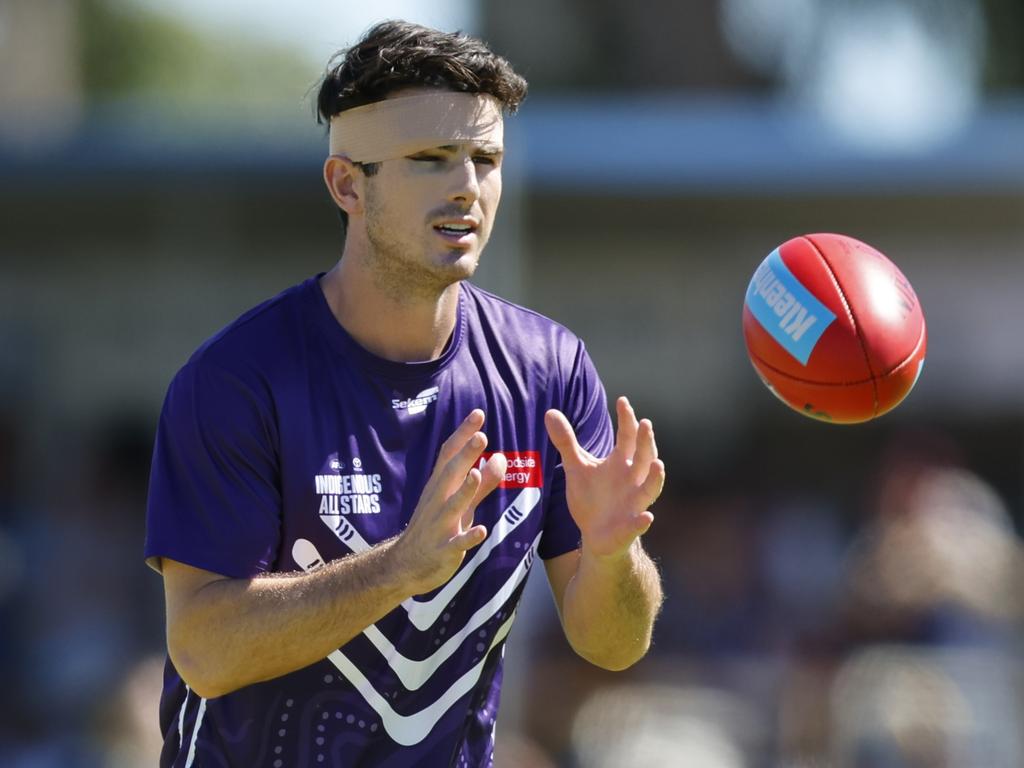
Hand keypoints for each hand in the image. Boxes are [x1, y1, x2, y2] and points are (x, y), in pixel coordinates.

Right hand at [394, 410, 506, 594]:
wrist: (405, 564)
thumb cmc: (437, 527)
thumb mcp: (461, 503)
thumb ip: (484, 483)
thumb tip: (501, 457)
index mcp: (440, 486)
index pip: (450, 454)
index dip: (463, 434)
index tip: (478, 413)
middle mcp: (438, 501)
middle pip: (450, 474)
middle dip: (465, 455)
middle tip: (481, 435)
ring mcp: (439, 525)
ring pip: (453, 505)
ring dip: (465, 491)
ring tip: (477, 474)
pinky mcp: (443, 550)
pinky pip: (456, 543)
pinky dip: (468, 537)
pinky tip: (482, 530)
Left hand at [545, 396, 664, 559]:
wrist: (596, 535)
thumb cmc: (591, 497)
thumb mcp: (576, 467)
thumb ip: (566, 441)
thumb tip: (550, 412)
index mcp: (621, 462)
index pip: (627, 436)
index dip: (627, 419)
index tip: (623, 401)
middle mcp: (633, 479)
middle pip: (644, 457)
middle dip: (646, 442)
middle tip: (645, 423)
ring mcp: (635, 502)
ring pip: (650, 488)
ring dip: (656, 478)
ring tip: (658, 465)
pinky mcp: (630, 526)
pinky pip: (639, 523)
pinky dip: (643, 521)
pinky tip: (646, 517)